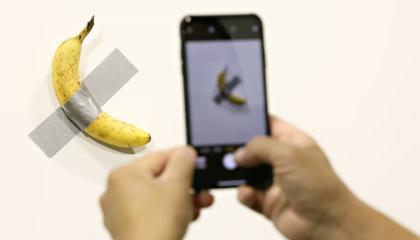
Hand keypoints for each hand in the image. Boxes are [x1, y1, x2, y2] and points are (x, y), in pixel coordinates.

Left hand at [100, 147, 213, 239]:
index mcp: (124, 174)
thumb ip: (183, 162)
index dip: (185, 160)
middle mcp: (117, 189)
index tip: (198, 164)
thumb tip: (185, 152)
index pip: (161, 157)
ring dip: (180, 200)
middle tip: (199, 192)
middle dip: (185, 186)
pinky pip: (151, 211)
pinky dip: (167, 212)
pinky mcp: (126, 225)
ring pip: (157, 196)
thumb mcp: (177, 186)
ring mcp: (119, 210)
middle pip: (160, 178)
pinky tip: (182, 218)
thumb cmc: (154, 228)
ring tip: (194, 208)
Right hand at [235, 116, 418, 239]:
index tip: (234, 120)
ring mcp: (274, 182)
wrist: (327, 223)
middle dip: (239, 150)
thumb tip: (240, 152)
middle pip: (253, 149)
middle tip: (227, 150)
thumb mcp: (289, 154)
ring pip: (246, 173)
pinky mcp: (267, 201)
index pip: (269, 124)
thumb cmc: (320, 187)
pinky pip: (247, 194)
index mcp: (292, 143)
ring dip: (239, 174)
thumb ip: (260, 147)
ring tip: (234, 172)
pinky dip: (244, 194)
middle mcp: (282, 161)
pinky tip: (249, 193)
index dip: (253, 121)